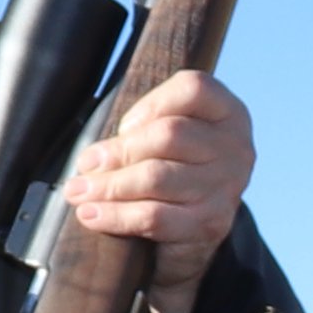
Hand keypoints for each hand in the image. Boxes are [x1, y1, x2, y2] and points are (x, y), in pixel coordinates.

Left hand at [66, 64, 256, 312]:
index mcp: (228, 112)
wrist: (198, 222)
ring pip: (157, 178)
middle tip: (84, 164)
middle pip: (169, 136)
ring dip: (109, 185)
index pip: (194, 89)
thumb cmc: (175, 163)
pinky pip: (156, 217)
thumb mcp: (168, 132)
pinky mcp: (211, 223)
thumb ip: (143, 128)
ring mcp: (227, 187)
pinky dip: (117, 216)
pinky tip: (91, 214)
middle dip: (118, 151)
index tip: (123, 126)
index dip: (151, 104)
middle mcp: (235, 147)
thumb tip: (94, 161)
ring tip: (78, 191)